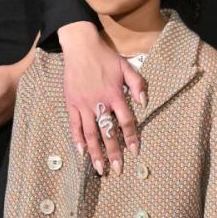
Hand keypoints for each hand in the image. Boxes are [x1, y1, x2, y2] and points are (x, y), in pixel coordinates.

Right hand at [60, 22, 144, 176]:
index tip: (135, 151)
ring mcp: (83, 105)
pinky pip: (75, 125)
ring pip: (90, 133)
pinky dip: (77, 140)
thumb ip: (137, 83)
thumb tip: (144, 102)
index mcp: (115, 95)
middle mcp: (99, 103)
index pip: (125, 121)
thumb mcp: (126, 66)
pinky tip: (81, 152)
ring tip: (99, 168)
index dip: (131, 137)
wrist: (80, 47)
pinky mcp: (71, 104)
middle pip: (107, 133)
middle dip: (113, 153)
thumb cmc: (105, 57)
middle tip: (117, 169)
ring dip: (95, 152)